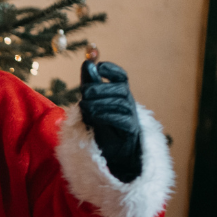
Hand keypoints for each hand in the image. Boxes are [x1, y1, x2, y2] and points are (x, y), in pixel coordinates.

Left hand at [80, 61, 142, 182]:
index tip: (99, 67)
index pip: (121, 76)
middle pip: (119, 88)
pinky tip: (93, 116)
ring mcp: (132, 116)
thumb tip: (87, 63)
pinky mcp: (131, 129)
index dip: (112, 70)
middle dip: (101, 88)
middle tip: (84, 92)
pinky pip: (121, 119)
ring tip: (84, 106)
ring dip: (100, 103)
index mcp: (120, 93)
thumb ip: (90, 84)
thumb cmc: (102, 126)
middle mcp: (128, 102)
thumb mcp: (93, 103)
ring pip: (119, 103)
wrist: (113, 153)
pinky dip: (106, 116)